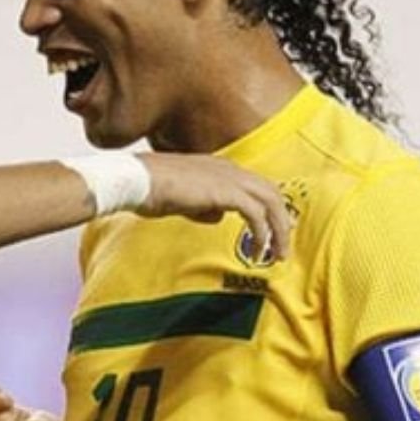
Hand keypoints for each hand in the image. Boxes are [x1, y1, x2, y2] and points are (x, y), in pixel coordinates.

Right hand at [136, 153, 291, 259]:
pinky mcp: (226, 192)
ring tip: (278, 254)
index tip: (270, 230)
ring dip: (278, 230)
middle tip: (281, 245)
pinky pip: (257, 214)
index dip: (266, 208)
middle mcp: (228, 168)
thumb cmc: (149, 188)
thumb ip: (203, 206)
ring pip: (271, 201)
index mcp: (218, 166)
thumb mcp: (182, 199)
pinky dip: (263, 233)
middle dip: (280, 220)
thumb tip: (217, 216)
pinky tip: (259, 250)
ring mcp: (229, 178)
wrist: (138, 181)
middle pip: (270, 192)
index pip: (254, 185)